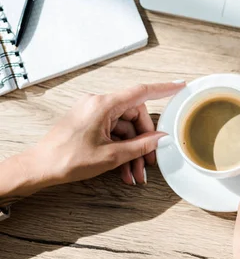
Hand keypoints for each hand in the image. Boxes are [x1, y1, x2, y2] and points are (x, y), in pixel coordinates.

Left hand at [25, 81, 184, 189]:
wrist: (39, 168)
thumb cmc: (66, 159)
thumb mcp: (110, 156)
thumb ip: (140, 145)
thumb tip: (160, 139)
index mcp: (103, 105)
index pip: (141, 92)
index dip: (164, 88)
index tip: (180, 85)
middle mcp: (98, 104)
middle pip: (135, 116)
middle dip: (145, 140)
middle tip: (150, 159)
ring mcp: (94, 114)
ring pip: (125, 129)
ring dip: (133, 151)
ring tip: (136, 173)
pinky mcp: (90, 124)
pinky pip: (114, 134)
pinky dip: (121, 150)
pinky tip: (125, 170)